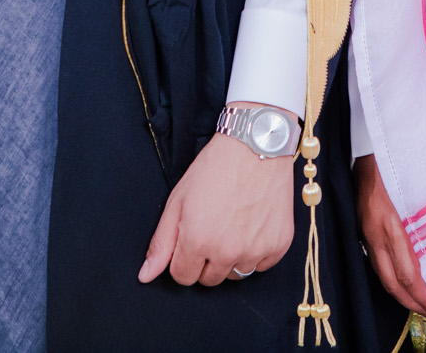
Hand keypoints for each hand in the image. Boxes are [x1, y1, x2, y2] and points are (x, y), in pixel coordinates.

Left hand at [138, 115, 295, 285]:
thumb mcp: (178, 200)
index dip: (183, 258)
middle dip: (206, 259)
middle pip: (209, 279)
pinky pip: (262, 266)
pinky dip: (256, 251)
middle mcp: (227, 252)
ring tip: (234, 225)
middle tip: (213, 228)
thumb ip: (161, 242)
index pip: (183, 276)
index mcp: (197, 241)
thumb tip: (146, 276)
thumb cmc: (214, 169)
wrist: (256, 146)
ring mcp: (255, 250)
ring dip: (232, 257)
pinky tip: (253, 225)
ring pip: (236, 274)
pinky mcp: (278, 245)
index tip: (191, 238)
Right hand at [355, 154, 425, 322]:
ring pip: (384, 276)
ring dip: (404, 295)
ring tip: (422, 306)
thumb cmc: (390, 167)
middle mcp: (377, 235)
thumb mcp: (410, 190)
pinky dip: (393, 278)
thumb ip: (418, 219)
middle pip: (394, 283)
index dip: (423, 297)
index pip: (408, 274)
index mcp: (391, 226)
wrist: (364, 154)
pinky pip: (378, 262)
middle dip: (414, 305)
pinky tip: (404, 283)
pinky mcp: (363, 230)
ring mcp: (367, 234)